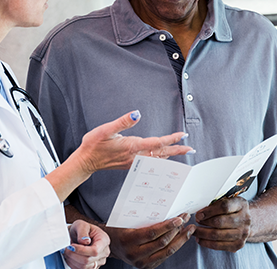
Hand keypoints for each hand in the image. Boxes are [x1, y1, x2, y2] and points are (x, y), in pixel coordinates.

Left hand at [63, 220, 109, 268]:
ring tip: (67, 252)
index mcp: (104, 240)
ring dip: (72, 260)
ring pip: (84, 267)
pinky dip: (73, 264)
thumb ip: (82, 232)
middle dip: (74, 255)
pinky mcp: (92, 267)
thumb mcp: (81, 224)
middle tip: (66, 249)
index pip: (95, 251)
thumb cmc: (82, 228)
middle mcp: (104, 252)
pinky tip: (70, 257)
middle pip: (88, 260)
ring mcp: (99, 261)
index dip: (82, 251)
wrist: (79, 234)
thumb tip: (85, 241)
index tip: (72, 247)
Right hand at [76, 110, 193, 174]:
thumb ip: (123, 121)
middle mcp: (135, 156)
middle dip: (177, 150)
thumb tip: (137, 113)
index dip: (171, 138)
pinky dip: (160, 159)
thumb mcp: (106, 129)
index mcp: (132, 146)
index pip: (156, 142)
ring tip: (181, 152)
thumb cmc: (94, 144)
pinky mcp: (129, 163)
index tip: (183, 135)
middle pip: (161, 153)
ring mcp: (133, 161)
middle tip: (191, 148)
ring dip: (170, 155)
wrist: (85, 161)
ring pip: (157, 159)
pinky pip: (150, 162)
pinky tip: (162, 157)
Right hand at [104, 213, 195, 268]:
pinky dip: (175, 246)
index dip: (167, 226)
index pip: (153, 233)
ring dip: (180, 240)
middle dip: (177, 230)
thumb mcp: (126, 220)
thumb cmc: (118, 228)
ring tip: (189, 229)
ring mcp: (143, 263)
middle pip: (163, 243)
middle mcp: (136, 254)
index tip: (179, 218)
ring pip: (167, 252)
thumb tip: (162, 207)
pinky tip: (181, 237)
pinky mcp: (148, 267)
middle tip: (186, 219)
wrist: (110, 245)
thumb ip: (141, 217)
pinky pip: (165, 256)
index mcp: (130, 240)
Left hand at [195, 196, 250, 251]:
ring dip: (203, 233)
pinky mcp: (239, 244)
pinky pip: (220, 246)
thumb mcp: (227, 200)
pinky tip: (200, 239)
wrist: (246, 220)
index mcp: (241, 204)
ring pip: (219, 235)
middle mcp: (244, 219)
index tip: (199, 214)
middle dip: (204, 222)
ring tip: (194, 231)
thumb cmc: (232, 208)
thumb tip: (200, 212)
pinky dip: (207, 243)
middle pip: (220, 222)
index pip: (224, 207)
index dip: (209, 211)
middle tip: (195, 221)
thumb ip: (215, 203)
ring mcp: (243, 233)